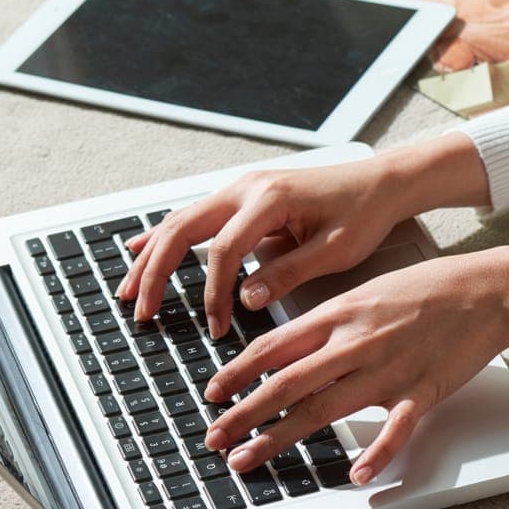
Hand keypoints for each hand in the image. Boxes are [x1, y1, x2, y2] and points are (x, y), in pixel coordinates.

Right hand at [116, 161, 409, 334]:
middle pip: (183, 229)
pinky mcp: (244, 196)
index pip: (224, 251)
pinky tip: (141, 247)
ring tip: (128, 289)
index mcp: (269, 198)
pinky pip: (196, 216)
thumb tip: (245, 299)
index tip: (218, 326)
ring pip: (181, 220)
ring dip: (152, 255)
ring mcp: (242, 188)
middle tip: (140, 310)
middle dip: (156, 272)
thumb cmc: (364, 212)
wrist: (380, 183)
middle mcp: (247, 187)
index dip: (214, 293)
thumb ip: (288, 273)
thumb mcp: (335, 250)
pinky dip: (167, 235)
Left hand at [197, 252, 508, 483]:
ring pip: (323, 409)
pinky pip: (395, 429)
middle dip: (243, 414)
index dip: (236, 372)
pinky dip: (376, 454)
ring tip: (249, 459)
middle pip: (286, 383)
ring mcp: (389, 369)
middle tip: (214, 438)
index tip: (212, 393)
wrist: (489, 289)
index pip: (274, 346)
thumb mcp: (367, 290)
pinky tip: (355, 475)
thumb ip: (328, 319)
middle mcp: (356, 342)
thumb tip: (289, 342)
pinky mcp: (423, 391)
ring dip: (280, 438)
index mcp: (340, 313)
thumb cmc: (431, 287)